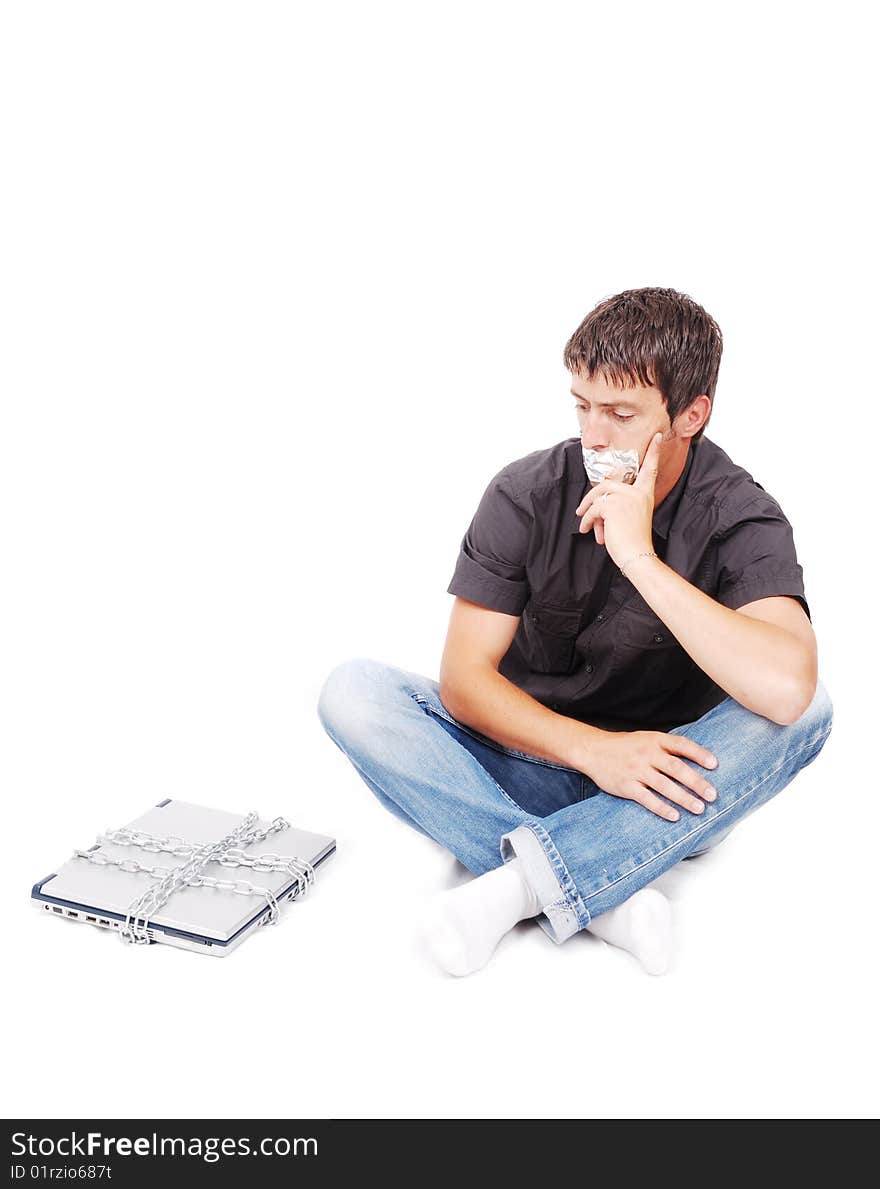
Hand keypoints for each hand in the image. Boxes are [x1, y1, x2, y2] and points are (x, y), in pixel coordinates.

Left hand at [575, 431, 661, 567]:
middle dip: (591, 497)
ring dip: (588, 511)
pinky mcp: (613, 505)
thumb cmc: (634, 541)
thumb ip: (619, 505)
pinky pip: (593, 508)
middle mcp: (637, 492)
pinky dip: (587, 520)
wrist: (637, 556)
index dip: (654, 452)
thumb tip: (597, 505)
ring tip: (586, 524)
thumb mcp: (631, 518)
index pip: (651, 469)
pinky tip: (588, 530)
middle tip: (582, 511)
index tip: (658, 437)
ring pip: (597, 495)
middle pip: (607, 482)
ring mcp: (626, 497)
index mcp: (645, 494)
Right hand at [581, 727, 718, 820]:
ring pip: (664, 785)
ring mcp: (636, 770)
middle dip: (696, 782)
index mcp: (654, 740)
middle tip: (712, 795)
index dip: (699, 754)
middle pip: (676, 768)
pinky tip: (675, 816)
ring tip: (699, 808)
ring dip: (683, 798)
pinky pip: (646, 799)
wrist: (592, 750)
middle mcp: (646, 754)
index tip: (715, 765)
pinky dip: (661, 808)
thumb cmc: (625, 746)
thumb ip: (667, 747)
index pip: (681, 745)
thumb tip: (697, 761)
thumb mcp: (646, 738)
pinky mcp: (626, 786)